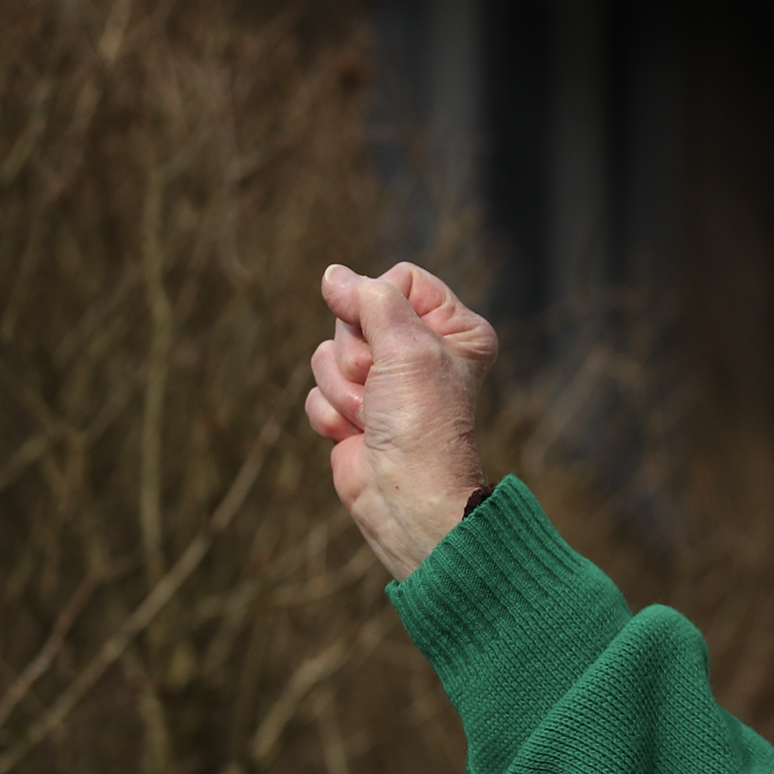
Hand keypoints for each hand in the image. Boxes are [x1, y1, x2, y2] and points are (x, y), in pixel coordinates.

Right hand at [304, 263, 497, 578]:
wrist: (406, 497)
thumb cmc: (422, 424)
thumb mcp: (407, 345)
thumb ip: (371, 298)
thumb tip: (335, 276)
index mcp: (455, 330)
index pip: (402, 279)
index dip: (379, 302)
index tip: (389, 338)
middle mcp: (423, 353)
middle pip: (357, 312)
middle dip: (359, 353)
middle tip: (383, 386)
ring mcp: (386, 384)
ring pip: (329, 353)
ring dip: (345, 388)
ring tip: (375, 417)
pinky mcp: (356, 412)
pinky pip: (318, 391)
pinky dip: (333, 414)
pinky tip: (361, 436)